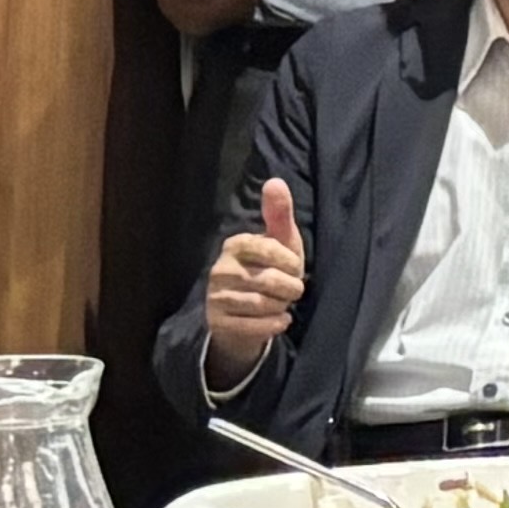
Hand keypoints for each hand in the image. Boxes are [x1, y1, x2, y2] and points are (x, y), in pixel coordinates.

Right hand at [199, 177, 305, 372]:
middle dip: (290, 288)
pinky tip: (278, 320)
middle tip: (290, 290)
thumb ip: (279, 213)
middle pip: (270, 281)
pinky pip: (255, 327)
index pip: (268, 248)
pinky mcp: (217, 323)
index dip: (290, 261)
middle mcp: (219, 269)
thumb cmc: (271, 270)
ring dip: (281, 307)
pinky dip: (274, 325)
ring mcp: (215, 297)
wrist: (251, 314)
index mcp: (235, 244)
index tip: (293, 267)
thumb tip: (275, 181)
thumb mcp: (281, 242)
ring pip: (262, 305)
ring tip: (280, 303)